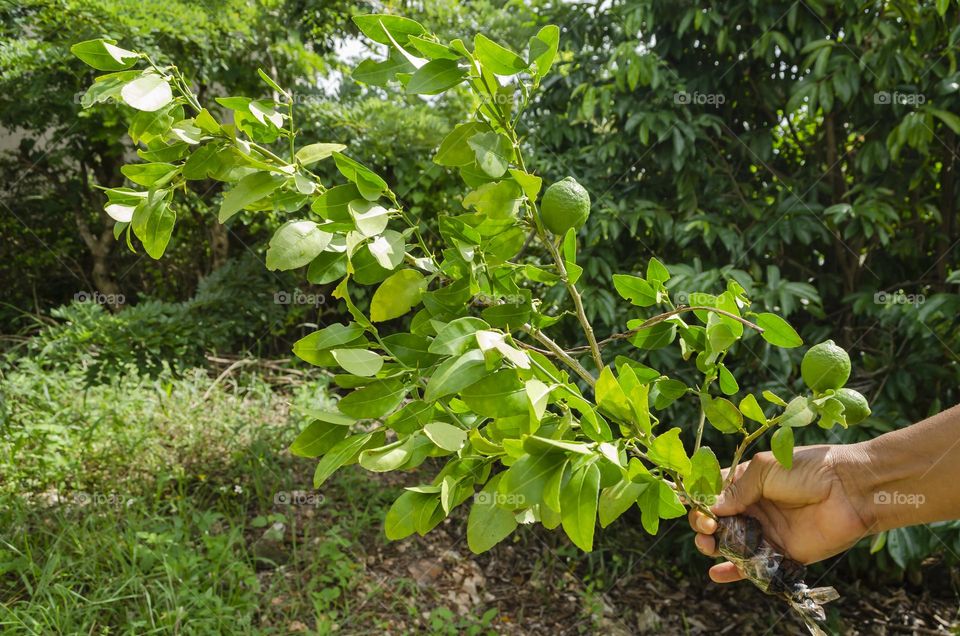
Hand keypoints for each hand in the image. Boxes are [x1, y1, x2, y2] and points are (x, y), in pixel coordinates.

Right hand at [688, 445, 873, 582]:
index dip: (701, 500)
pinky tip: (717, 573)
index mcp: (746, 483)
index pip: (714, 493)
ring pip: (730, 545)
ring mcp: (766, 532)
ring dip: (713, 546)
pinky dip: (733, 572)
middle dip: (704, 524)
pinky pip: (753, 566)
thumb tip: (712, 508)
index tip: (698, 506)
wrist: (850, 490)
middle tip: (708, 526)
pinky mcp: (781, 554)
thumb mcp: (765, 469)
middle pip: (717, 521)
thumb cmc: (808, 469)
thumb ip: (737, 490)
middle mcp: (753, 508)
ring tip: (709, 546)